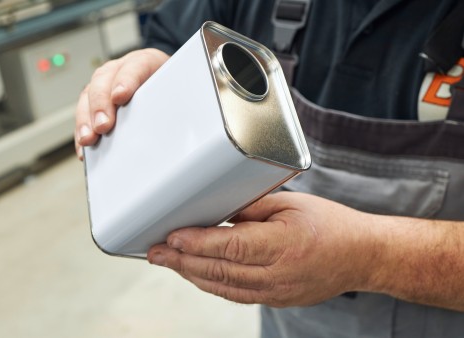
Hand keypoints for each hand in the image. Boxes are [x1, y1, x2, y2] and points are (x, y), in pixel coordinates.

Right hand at [74, 48, 169, 158]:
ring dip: (86, 119)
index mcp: (144, 61)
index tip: (120, 97)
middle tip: (103, 125)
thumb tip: (175, 124)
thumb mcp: (177, 86)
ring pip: (88, 95)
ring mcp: (104, 83)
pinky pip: (83, 113)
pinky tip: (84, 148)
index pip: (134, 67)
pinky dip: (82, 131)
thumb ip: (174, 99)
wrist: (163, 80)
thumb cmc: (169, 85)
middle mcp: (119, 69)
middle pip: (104, 80)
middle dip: (101, 104)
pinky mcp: (95, 100)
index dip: (126, 81)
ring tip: (88, 139)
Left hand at [147, 192, 376, 306]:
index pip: (231, 246)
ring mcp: (277, 291)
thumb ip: (252, 208)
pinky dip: (212, 284)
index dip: (198, 242)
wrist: (361, 256)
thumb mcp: (292, 204)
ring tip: (168, 263)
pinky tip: (196, 274)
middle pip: (220, 270)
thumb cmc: (331, 225)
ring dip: (192, 274)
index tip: (172, 236)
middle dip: (183, 261)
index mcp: (284, 245)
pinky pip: (236, 295)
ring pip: (224, 287)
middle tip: (155, 252)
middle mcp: (278, 274)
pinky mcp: (276, 298)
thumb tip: (217, 208)